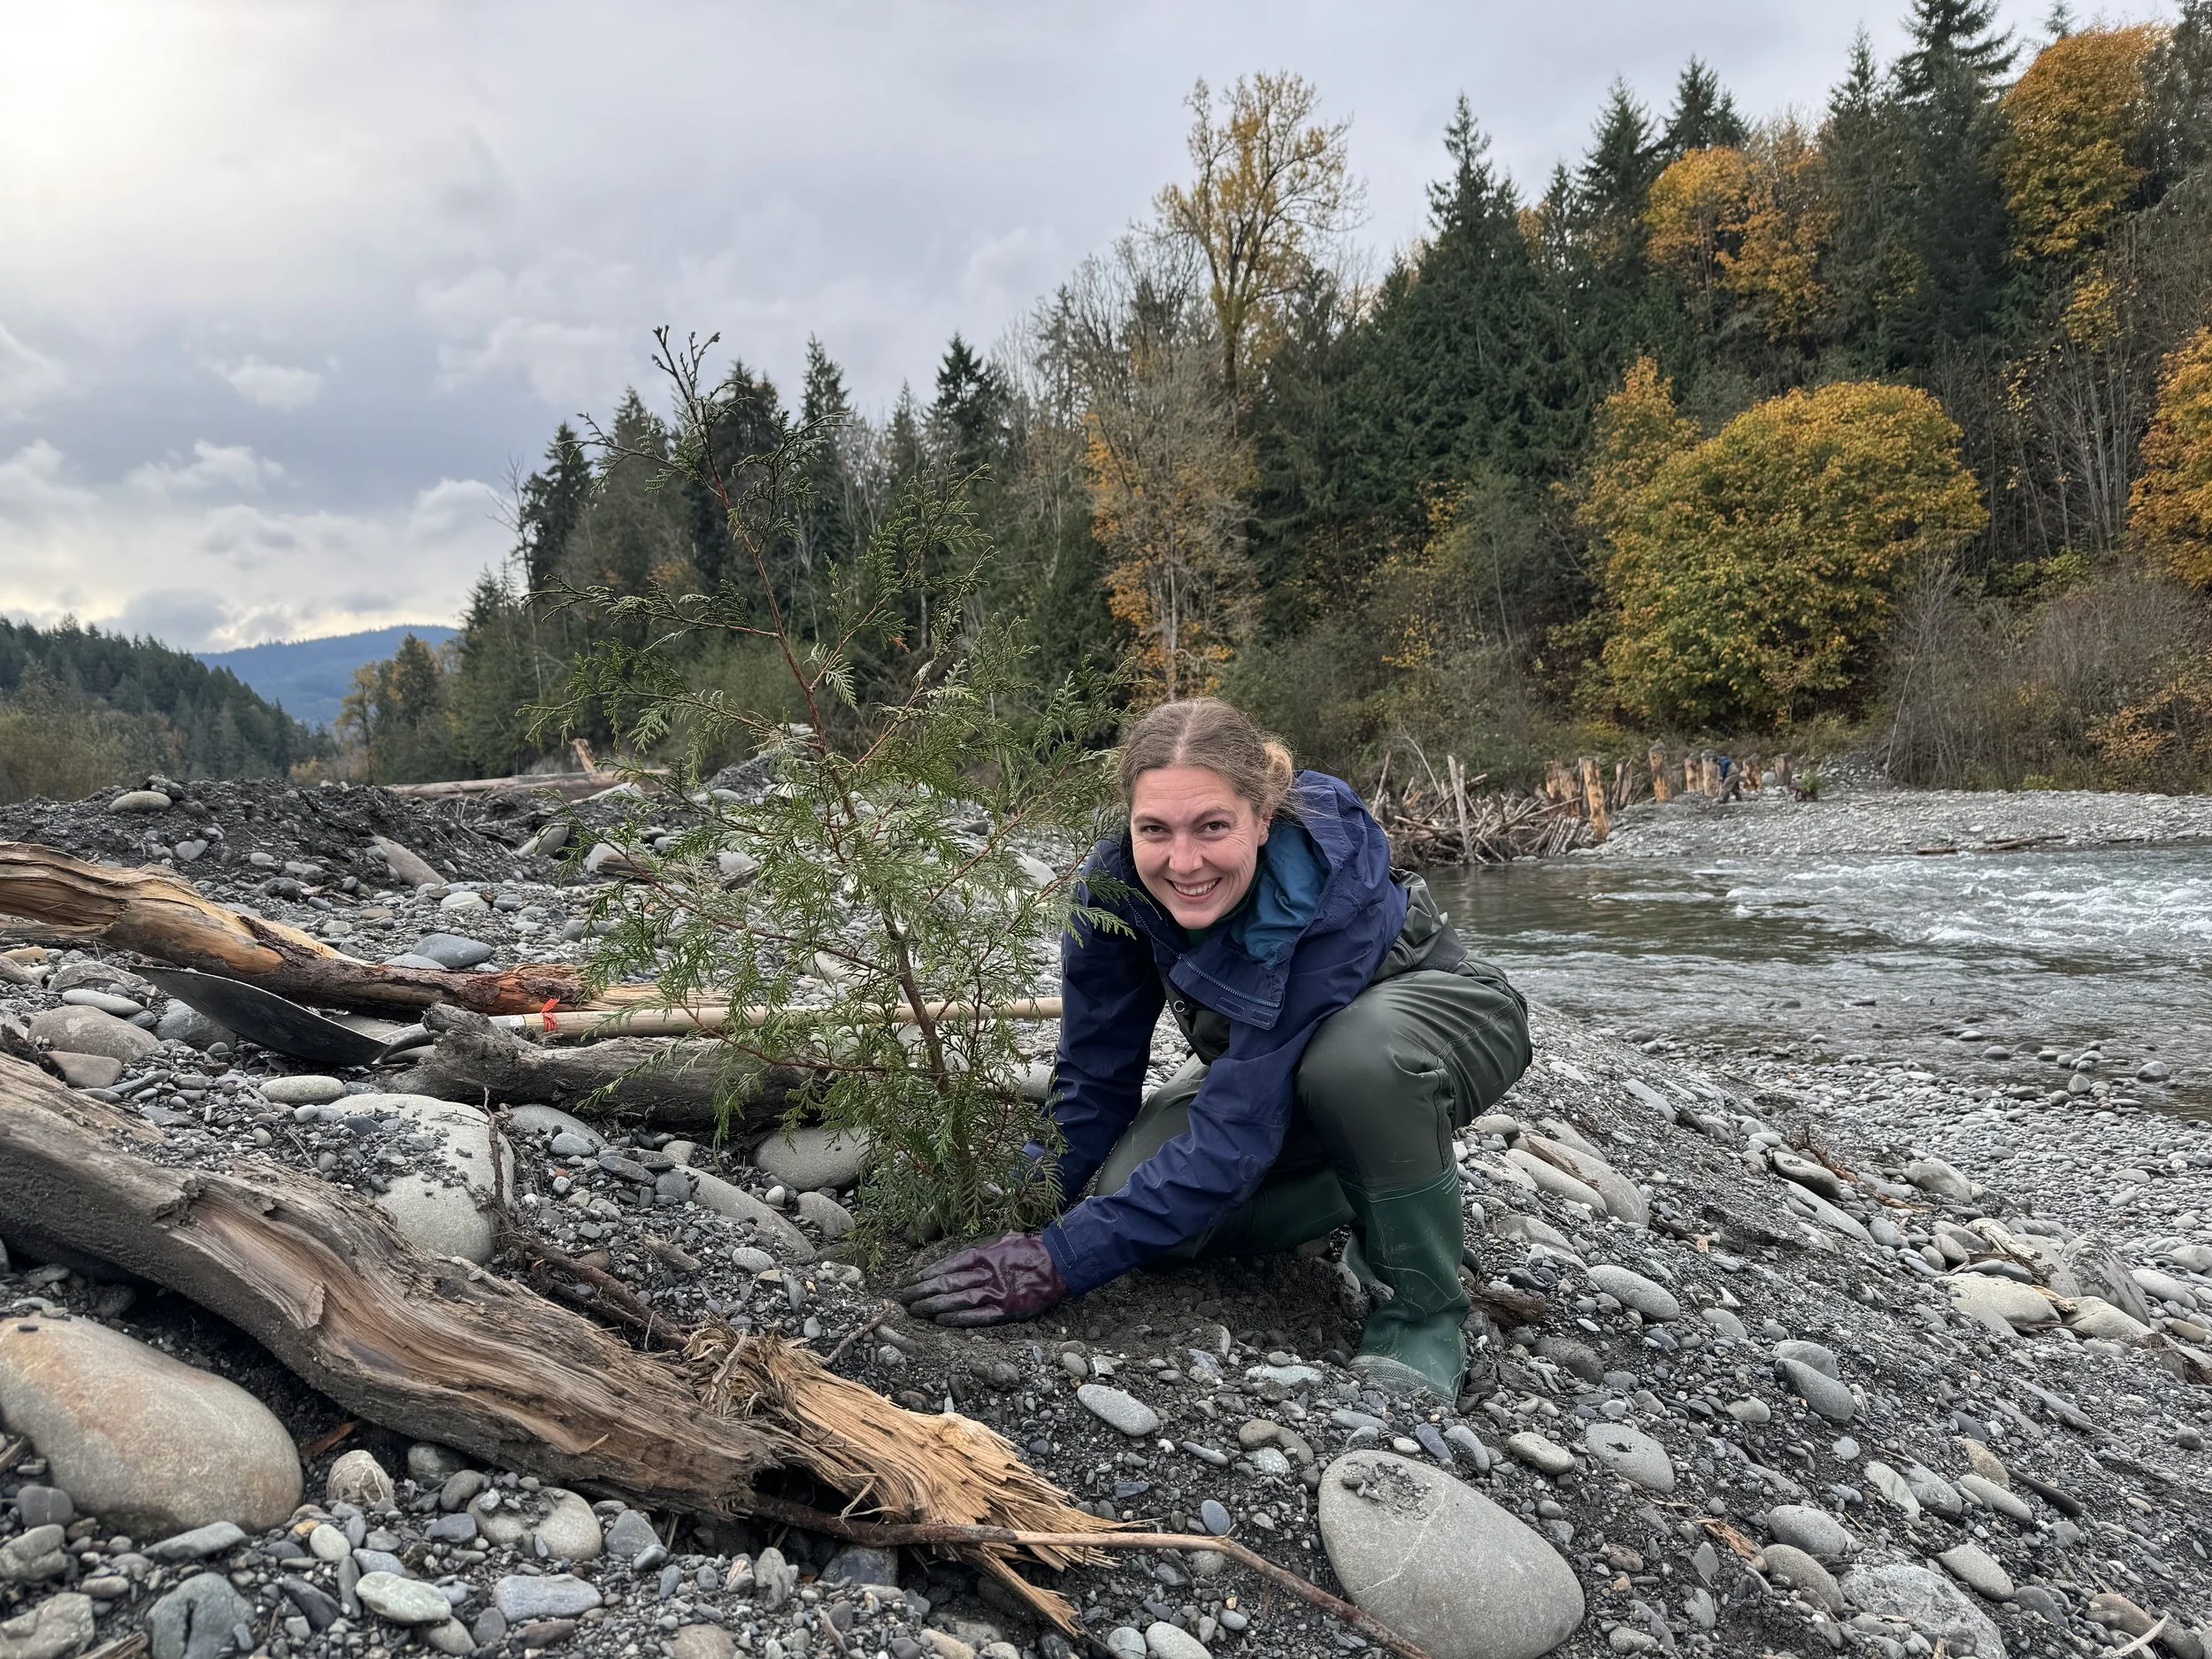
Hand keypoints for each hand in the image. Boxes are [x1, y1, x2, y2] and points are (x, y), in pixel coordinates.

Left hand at [896, 1232, 1066, 1326]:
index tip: (910, 1279)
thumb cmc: (1031, 1249)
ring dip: (933, 1306)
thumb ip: (982, 1247)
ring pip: (957, 1300)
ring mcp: (995, 1292)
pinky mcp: (1006, 1310)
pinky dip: (958, 1319)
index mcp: (984, 1254)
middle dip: (923, 1291)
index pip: (947, 1264)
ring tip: (916, 1310)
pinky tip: (941, 1321)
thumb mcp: (1004, 1239)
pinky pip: (977, 1316)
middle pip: (947, 1283)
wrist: (1060, 1263)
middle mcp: (986, 1273)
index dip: (926, 1273)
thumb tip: (962, 1254)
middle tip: (904, 1298)